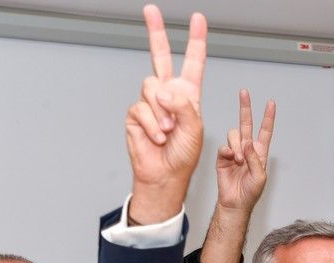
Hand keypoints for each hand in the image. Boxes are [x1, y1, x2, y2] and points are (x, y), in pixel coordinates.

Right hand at [126, 5, 206, 223]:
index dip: (196, 41)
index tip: (198, 19)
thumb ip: (184, 105)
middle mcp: (168, 93)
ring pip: (152, 87)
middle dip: (156, 31)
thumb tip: (163, 90)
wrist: (166, 174)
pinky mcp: (135, 113)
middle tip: (151, 9)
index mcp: (188, 93)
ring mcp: (150, 102)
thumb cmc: (184, 153)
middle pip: (159, 55)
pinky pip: (141, 108)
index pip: (193, 62)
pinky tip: (157, 136)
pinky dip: (152, 124)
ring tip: (168, 130)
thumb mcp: (195, 127)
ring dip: (162, 112)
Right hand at [216, 89, 275, 213]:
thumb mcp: (260, 176)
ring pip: (234, 135)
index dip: (268, 117)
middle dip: (245, 108)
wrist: (235, 202)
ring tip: (239, 160)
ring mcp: (234, 151)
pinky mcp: (222, 157)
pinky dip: (228, 151)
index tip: (271, 103)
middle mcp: (247, 148)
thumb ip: (255, 159)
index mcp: (259, 152)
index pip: (265, 131)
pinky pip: (224, 147)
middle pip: (246, 124)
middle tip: (244, 92)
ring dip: (237, 145)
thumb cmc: (250, 192)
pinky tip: (231, 159)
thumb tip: (248, 142)